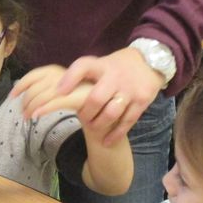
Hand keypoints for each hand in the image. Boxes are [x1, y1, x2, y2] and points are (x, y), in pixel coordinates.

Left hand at [12, 64, 100, 118]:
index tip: (12, 95)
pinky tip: (36, 116)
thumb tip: (22, 94)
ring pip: (43, 95)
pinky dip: (42, 109)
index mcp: (61, 71)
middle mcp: (66, 75)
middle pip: (36, 86)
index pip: (35, 74)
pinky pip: (55, 102)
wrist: (107, 108)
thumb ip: (47, 89)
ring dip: (31, 107)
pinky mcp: (79, 98)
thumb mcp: (64, 91)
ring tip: (27, 117)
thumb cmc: (83, 100)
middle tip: (21, 112)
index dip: (21, 84)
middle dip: (25, 100)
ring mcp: (73, 86)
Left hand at [37, 47, 163, 146]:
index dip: (69, 79)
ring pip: (111, 113)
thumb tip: (53, 91)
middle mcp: (115, 77)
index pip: (83, 67)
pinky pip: (127, 122)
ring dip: (99, 124)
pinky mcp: (141, 101)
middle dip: (86, 113)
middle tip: (83, 119)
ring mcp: (130, 90)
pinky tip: (107, 141)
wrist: (150, 61)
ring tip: (93, 127)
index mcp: (101, 66)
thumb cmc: (115, 67)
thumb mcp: (99, 64)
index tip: (57, 91)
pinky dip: (115, 134)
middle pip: (95, 98)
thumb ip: (80, 75)